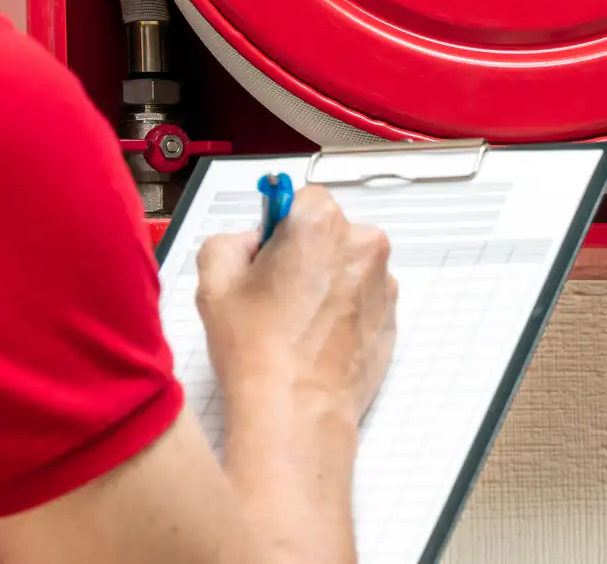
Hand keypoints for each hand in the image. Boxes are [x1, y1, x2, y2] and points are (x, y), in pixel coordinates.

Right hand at [196, 185, 397, 429]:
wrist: (295, 409)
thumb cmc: (259, 349)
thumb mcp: (214, 280)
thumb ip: (228, 241)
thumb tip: (249, 243)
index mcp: (320, 222)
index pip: (301, 198)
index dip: (279, 226)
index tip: (267, 251)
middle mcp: (361, 244)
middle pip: (329, 232)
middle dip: (306, 253)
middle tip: (276, 292)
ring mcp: (383, 283)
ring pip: (349, 266)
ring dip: (328, 282)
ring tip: (295, 322)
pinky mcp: (392, 318)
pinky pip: (364, 300)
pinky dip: (344, 311)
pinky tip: (316, 339)